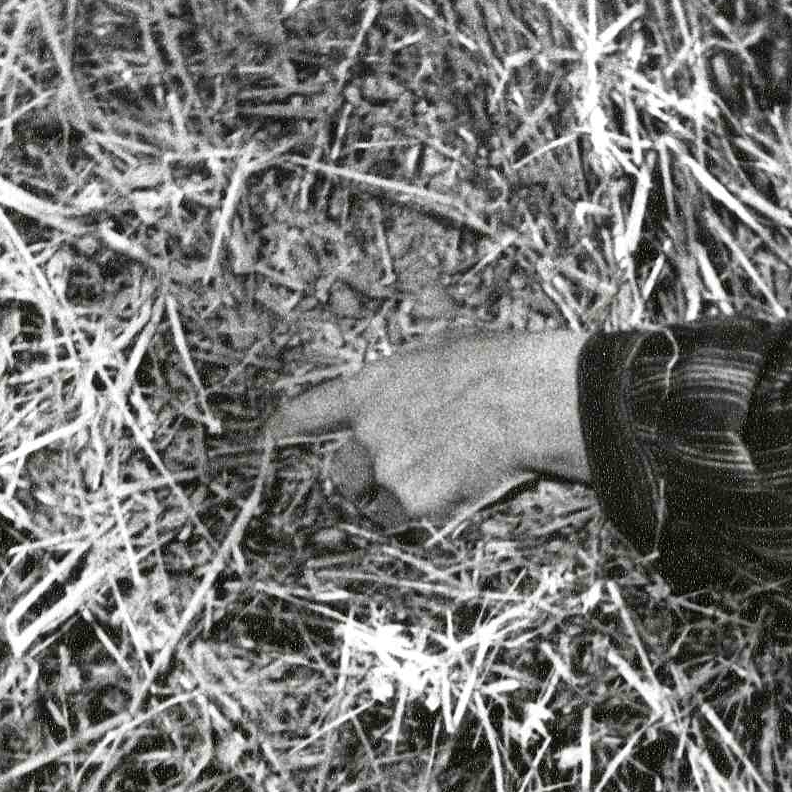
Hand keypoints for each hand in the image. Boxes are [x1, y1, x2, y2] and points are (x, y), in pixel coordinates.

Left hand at [266, 327, 589, 527]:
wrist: (519, 398)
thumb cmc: (495, 362)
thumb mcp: (450, 332)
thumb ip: (425, 321)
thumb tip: (422, 271)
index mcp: (371, 388)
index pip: (313, 409)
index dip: (290, 424)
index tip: (272, 435)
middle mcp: (367, 432)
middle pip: (344, 471)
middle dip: (367, 476)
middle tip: (414, 464)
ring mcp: (385, 468)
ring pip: (377, 502)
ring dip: (399, 497)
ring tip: (444, 473)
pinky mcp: (411, 501)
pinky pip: (409, 519)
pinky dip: (431, 511)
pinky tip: (460, 487)